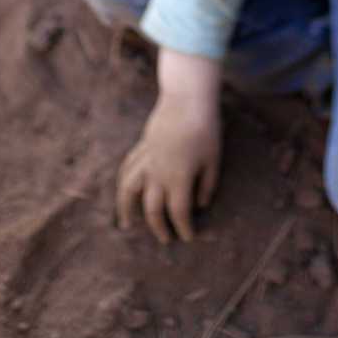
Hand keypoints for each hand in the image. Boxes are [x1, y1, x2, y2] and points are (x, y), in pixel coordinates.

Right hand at [116, 50, 221, 242]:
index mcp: (179, 178)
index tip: (189, 238)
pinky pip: (127, 170)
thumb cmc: (206, 129)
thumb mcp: (213, 159)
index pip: (178, 212)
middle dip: (159, 227)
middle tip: (166, 239)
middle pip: (153, 208)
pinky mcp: (141, 148)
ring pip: (129, 191)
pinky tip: (125, 192)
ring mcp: (146, 160)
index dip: (184, 228)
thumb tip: (200, 205)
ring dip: (128, 210)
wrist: (187, 99)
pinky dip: (124, 184)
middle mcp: (158, 173)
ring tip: (128, 225)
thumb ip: (206, 185)